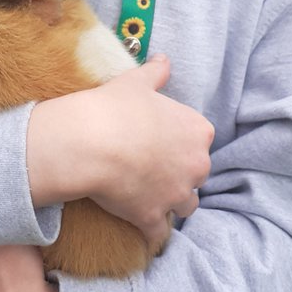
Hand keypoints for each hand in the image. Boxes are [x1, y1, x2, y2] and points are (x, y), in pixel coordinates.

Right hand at [27, 54, 213, 246]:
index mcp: (197, 131)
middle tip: (153, 168)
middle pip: (197, 175)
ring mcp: (176, 194)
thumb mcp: (137, 81)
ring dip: (172, 203)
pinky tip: (140, 227)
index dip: (182, 143)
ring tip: (150, 197)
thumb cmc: (116, 107)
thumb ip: (156, 72)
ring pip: (186, 205)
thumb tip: (163, 59)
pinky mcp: (154, 217)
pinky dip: (151, 232)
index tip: (162, 143)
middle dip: (180, 175)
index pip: (200, 141)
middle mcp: (196, 165)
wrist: (91, 141)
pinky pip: (159, 233)